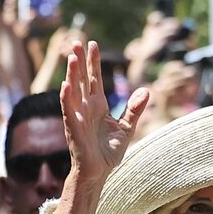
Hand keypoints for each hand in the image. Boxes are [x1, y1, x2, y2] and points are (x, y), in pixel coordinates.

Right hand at [61, 40, 148, 182]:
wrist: (100, 172)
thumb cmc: (109, 152)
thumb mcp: (127, 128)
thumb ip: (134, 110)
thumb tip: (146, 90)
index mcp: (99, 105)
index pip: (95, 79)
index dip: (93, 62)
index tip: (93, 44)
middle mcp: (86, 107)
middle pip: (82, 79)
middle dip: (79, 61)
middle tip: (76, 41)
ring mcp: (78, 115)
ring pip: (73, 90)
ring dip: (72, 73)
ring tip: (72, 56)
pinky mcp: (73, 127)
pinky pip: (68, 109)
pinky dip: (67, 97)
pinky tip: (66, 84)